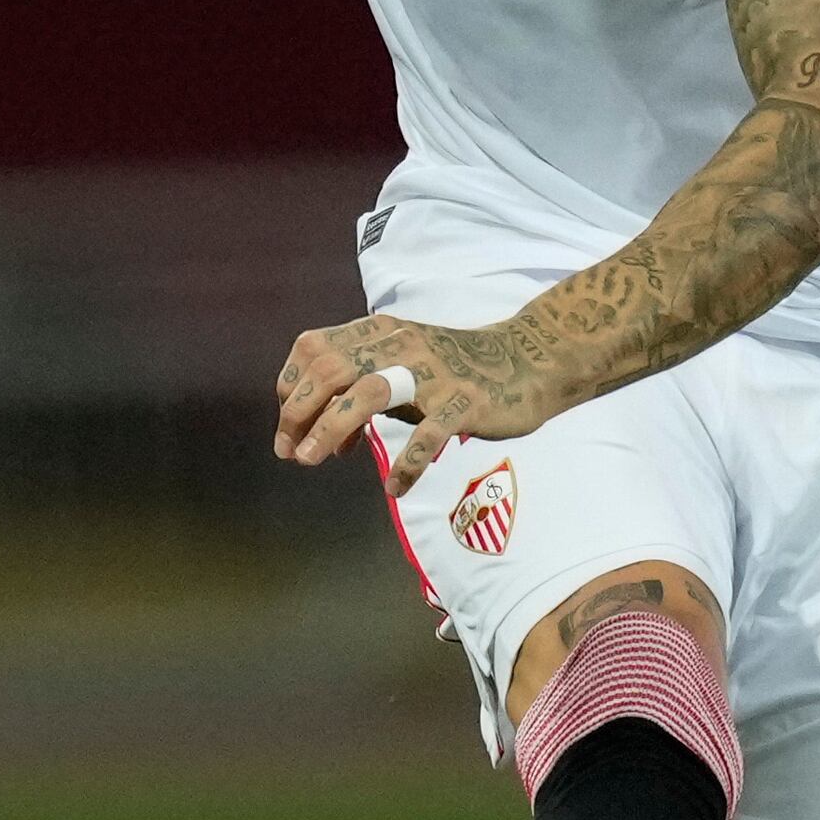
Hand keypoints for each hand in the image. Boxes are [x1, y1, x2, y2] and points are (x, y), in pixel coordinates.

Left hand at [275, 315, 562, 485]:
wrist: (530, 360)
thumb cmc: (459, 369)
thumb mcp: (405, 363)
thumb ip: (365, 389)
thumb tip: (325, 437)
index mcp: (381, 332)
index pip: (314, 349)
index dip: (292, 388)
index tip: (289, 426)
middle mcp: (401, 345)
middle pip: (330, 370)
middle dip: (298, 414)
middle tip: (291, 452)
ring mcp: (434, 373)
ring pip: (366, 394)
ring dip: (330, 430)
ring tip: (312, 460)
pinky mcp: (465, 402)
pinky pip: (426, 436)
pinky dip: (405, 465)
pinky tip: (395, 487)